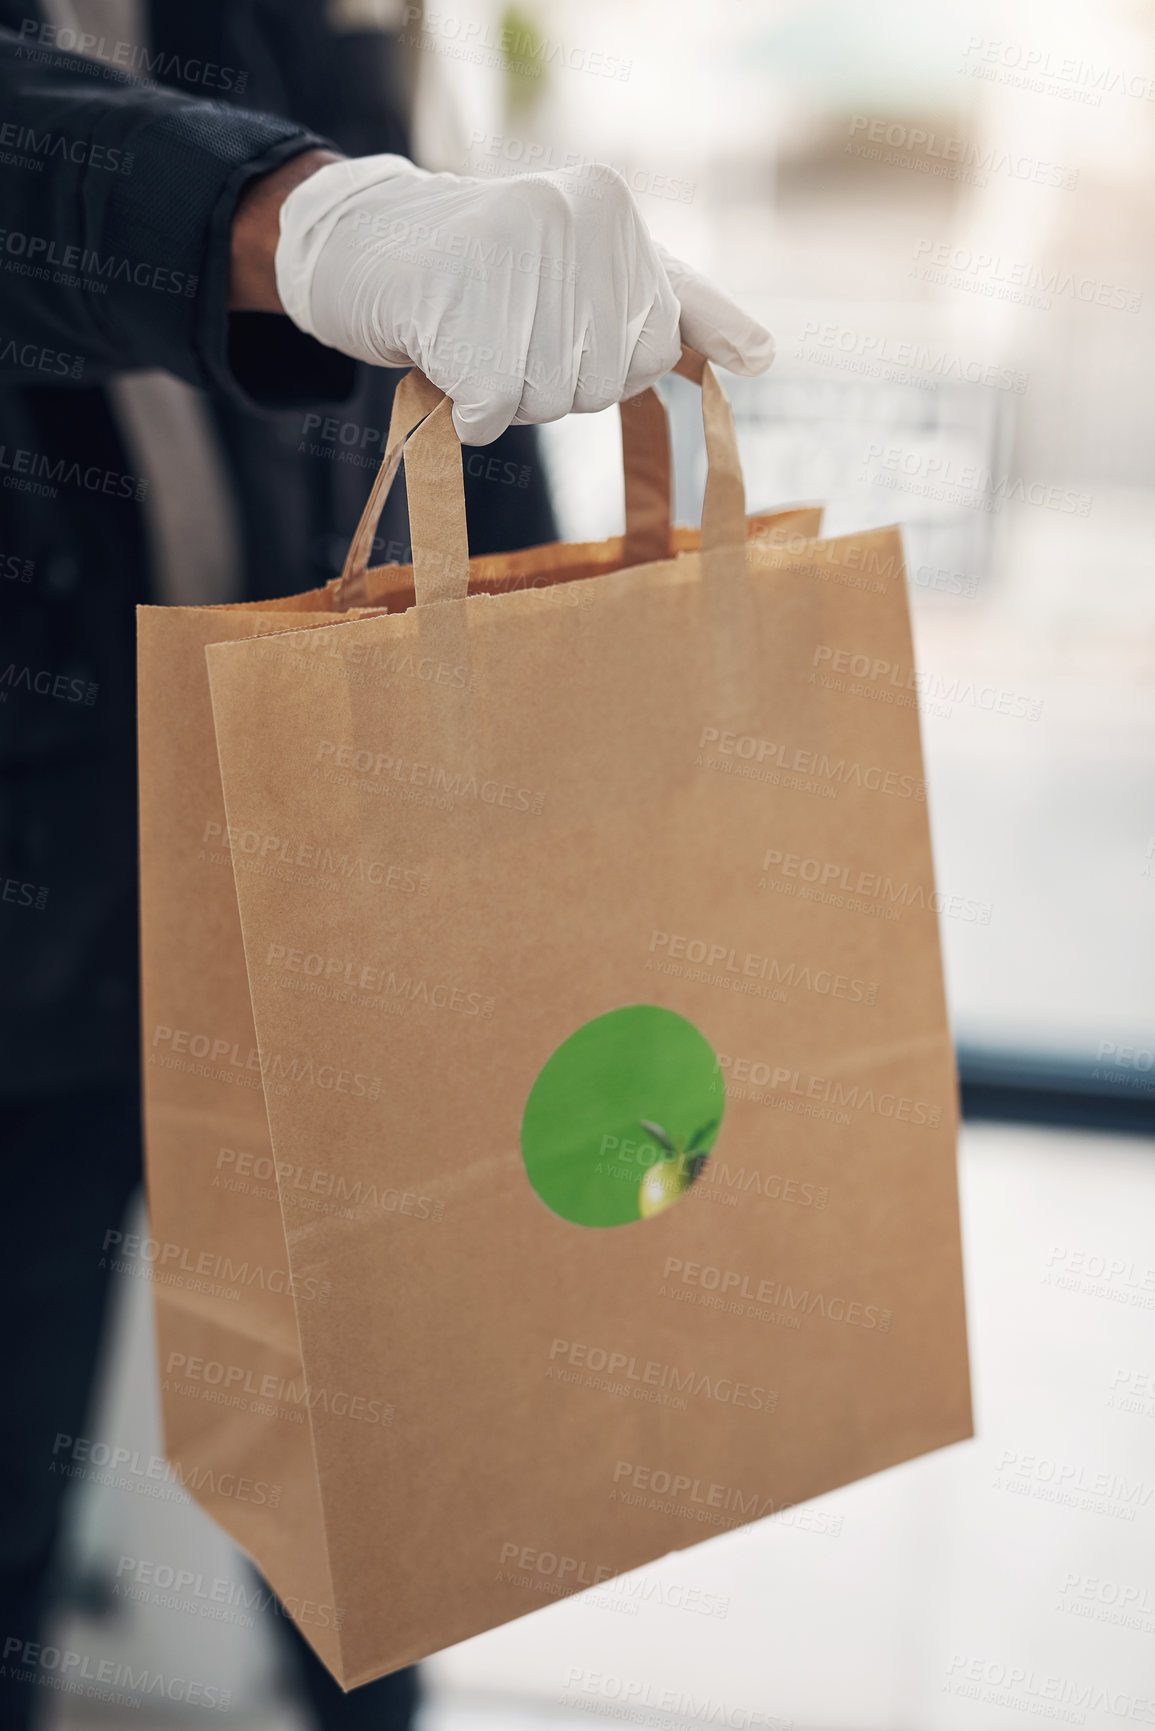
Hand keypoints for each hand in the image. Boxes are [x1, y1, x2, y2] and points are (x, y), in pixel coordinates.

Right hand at [265, 154, 772, 445]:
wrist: (364, 248)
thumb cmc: (487, 270)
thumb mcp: (589, 267)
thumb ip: (674, 306)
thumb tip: (767, 357)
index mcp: (612, 209)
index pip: (660, 335)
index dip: (623, 359)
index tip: (654, 338)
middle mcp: (573, 221)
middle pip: (607, 380)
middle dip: (559, 382)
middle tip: (510, 332)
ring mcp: (516, 261)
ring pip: (551, 401)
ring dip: (509, 397)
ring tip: (476, 335)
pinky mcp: (462, 310)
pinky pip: (495, 412)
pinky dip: (469, 410)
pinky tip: (447, 360)